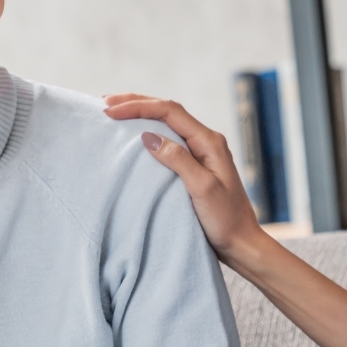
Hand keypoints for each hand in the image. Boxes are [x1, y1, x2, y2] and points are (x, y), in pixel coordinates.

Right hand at [103, 94, 272, 266]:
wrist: (241, 243)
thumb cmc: (226, 219)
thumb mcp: (203, 189)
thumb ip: (178, 160)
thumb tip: (148, 136)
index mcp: (209, 141)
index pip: (170, 111)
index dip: (139, 107)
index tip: (110, 111)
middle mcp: (206, 141)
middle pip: (167, 111)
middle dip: (136, 103)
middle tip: (105, 103)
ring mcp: (200, 153)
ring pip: (167, 123)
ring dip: (141, 114)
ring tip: (114, 111)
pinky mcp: (194, 166)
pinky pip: (168, 140)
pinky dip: (147, 132)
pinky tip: (134, 136)